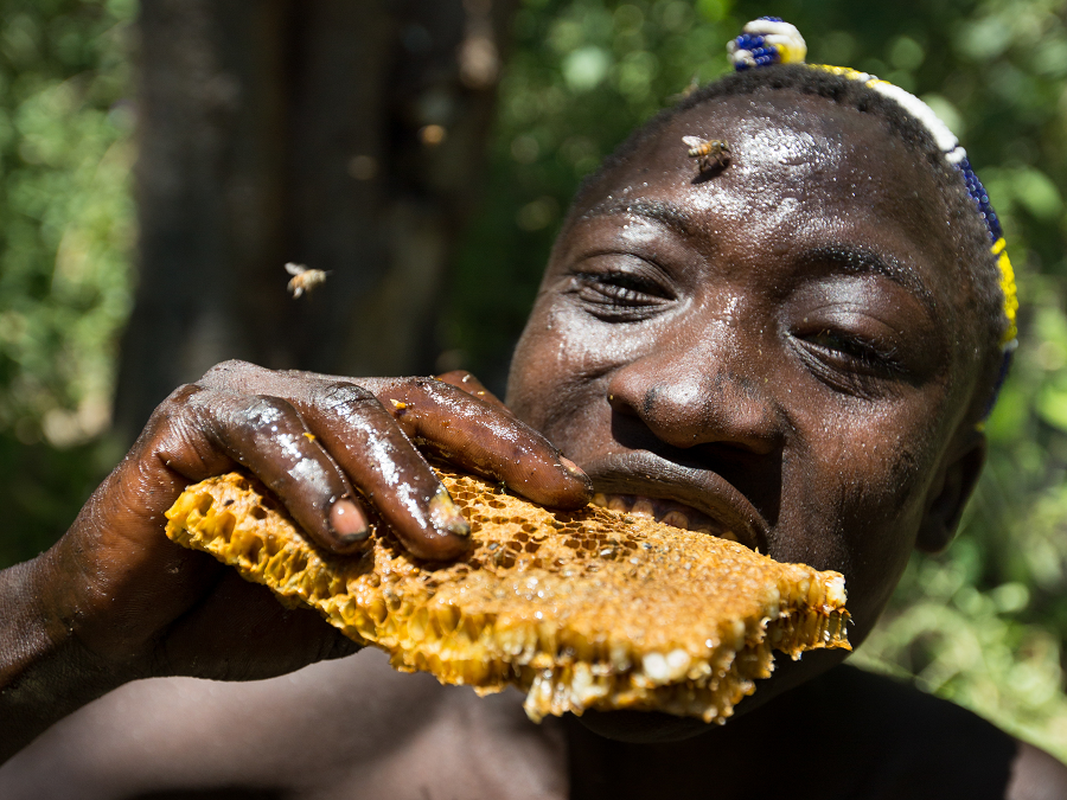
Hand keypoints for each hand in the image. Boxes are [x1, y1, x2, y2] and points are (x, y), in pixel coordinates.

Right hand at [1, 361, 589, 755]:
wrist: (125, 625)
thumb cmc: (242, 606)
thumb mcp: (350, 596)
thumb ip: (409, 576)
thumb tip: (507, 587)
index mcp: (355, 431)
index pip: (450, 417)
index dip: (516, 449)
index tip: (575, 495)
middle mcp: (310, 397)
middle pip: (417, 399)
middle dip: (489, 451)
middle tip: (546, 500)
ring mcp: (251, 397)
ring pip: (345, 412)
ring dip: (399, 480)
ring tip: (439, 543)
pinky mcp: (191, 418)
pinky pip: (262, 439)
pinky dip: (309, 488)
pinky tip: (342, 539)